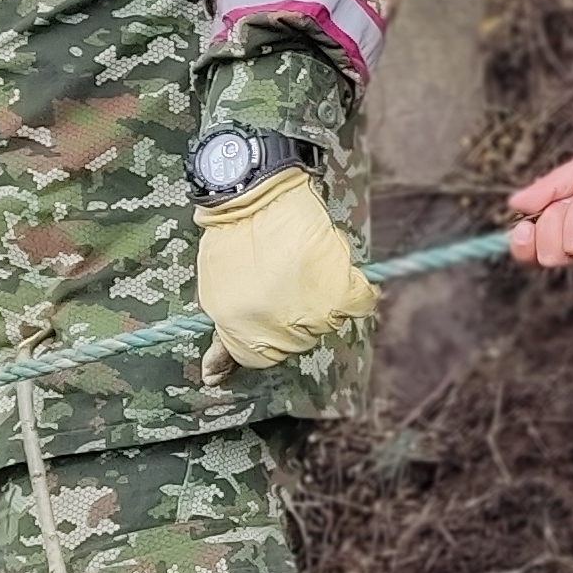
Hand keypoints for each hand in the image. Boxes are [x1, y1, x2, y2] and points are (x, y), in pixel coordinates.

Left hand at [193, 168, 377, 372]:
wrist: (251, 194)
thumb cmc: (230, 239)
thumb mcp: (215, 294)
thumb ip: (223, 338)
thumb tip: (212, 378)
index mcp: (240, 332)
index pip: (262, 357)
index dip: (267, 332)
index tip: (269, 305)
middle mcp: (275, 328)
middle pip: (298, 341)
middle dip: (295, 315)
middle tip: (287, 279)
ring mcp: (308, 309)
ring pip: (329, 321)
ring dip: (323, 298)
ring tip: (306, 266)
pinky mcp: (337, 285)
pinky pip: (360, 302)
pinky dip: (357, 292)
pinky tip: (341, 274)